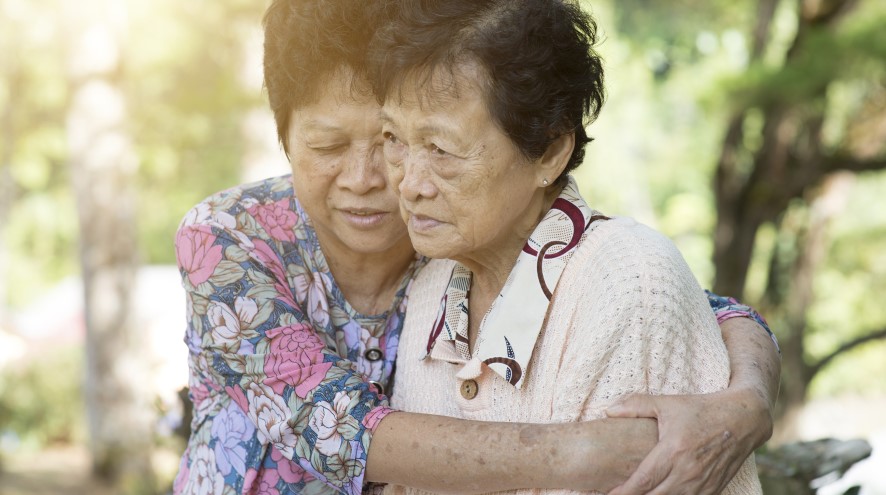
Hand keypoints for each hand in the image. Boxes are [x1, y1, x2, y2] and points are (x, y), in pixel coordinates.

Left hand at [604, 388, 771, 494]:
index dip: (624, 492)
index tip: (608, 494)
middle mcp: (688, 472)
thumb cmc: (701, 410)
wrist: (743, 419)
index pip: (643, 481)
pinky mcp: (714, 490)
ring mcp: (703, 484)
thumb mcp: (667, 403)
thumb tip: (608, 410)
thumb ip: (636, 405)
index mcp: (674, 451)